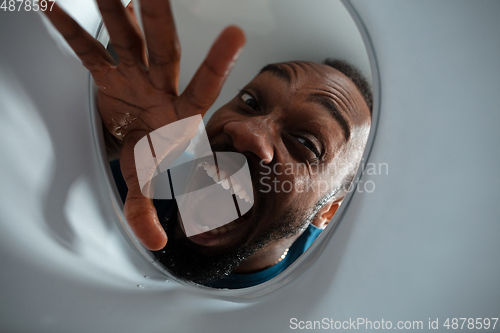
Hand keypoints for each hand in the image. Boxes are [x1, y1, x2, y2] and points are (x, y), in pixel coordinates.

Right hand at [44, 0, 245, 249]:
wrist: (136, 136)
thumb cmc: (149, 154)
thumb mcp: (146, 182)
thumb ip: (146, 210)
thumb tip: (155, 243)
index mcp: (179, 111)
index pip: (203, 84)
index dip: (218, 61)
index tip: (235, 33)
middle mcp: (160, 85)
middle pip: (163, 47)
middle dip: (159, 15)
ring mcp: (134, 75)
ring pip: (125, 36)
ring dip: (116, 8)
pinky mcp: (107, 73)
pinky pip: (86, 50)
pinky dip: (69, 30)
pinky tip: (51, 4)